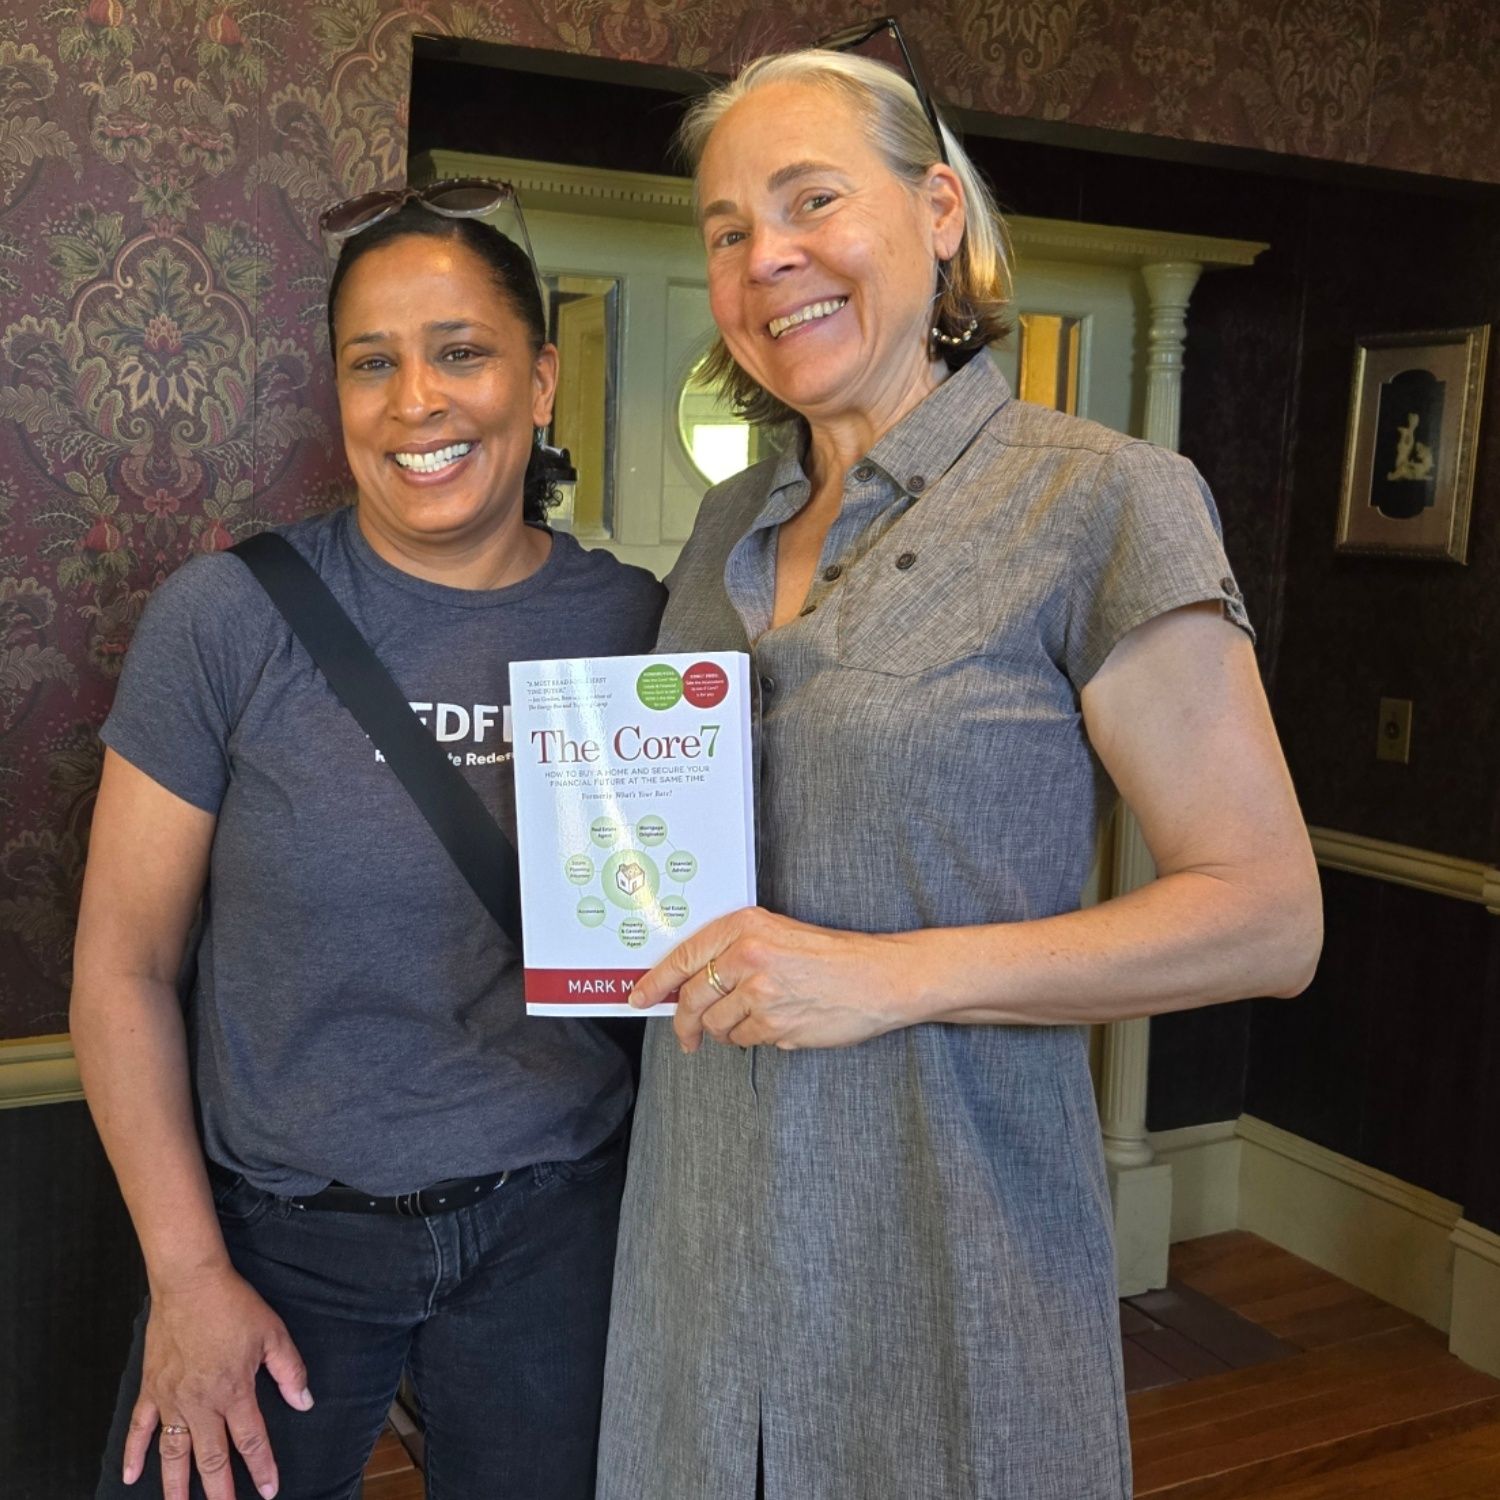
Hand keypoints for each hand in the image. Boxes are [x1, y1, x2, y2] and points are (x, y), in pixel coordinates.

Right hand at [123, 1265, 312, 1499]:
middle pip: (211, 1459)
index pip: (252, 1440)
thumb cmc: (234, 1306)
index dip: (262, 1468)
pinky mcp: (151, 1389)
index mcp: (234, 1391)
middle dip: (220, 1492)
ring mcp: (172, 1399)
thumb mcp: (273, 1334)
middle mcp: (201, 1404)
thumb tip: (304, 1401)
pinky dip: (133, 1454)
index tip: (269, 1490)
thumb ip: (290, 1371)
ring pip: (173, 1454)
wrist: (191, 1283)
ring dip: (176, 1486)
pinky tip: (129, 1477)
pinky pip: (139, 1429)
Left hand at [629, 906, 911, 1052]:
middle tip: (687, 1035)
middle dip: (685, 1022)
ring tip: (755, 1019)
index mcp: (745, 926)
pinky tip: (777, 1024)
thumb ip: (734, 951)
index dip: (655, 981)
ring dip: (726, 1031)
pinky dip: (753, 1038)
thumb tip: (689, 981)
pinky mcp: (775, 1023)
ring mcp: (760, 992)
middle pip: (692, 998)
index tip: (639, 996)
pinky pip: (744, 1040)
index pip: (683, 956)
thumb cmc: (831, 957)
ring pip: (716, 1024)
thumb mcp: (778, 935)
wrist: (879, 977)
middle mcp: (747, 955)